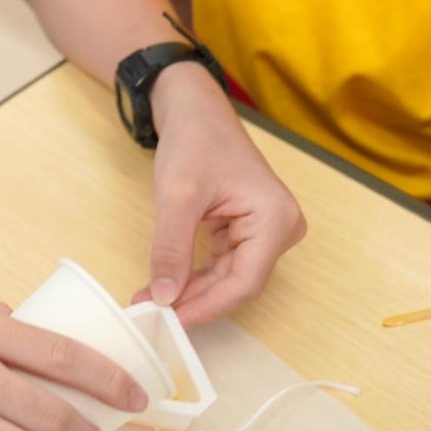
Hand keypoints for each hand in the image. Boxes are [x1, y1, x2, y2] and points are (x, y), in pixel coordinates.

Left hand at [132, 80, 305, 324]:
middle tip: (151, 313)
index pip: (245, 282)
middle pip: (237, 283)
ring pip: (227, 278)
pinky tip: (164, 286)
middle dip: (194, 300)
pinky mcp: (247, 233)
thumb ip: (171, 248)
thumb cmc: (195, 141)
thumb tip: (162, 297)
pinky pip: (222, 265)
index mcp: (276, 219)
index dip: (207, 306)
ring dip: (190, 291)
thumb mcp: (177, 195)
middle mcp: (280, 230)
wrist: (197, 111)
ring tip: (150, 301)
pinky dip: (193, 276)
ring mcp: (265, 233)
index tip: (170, 319)